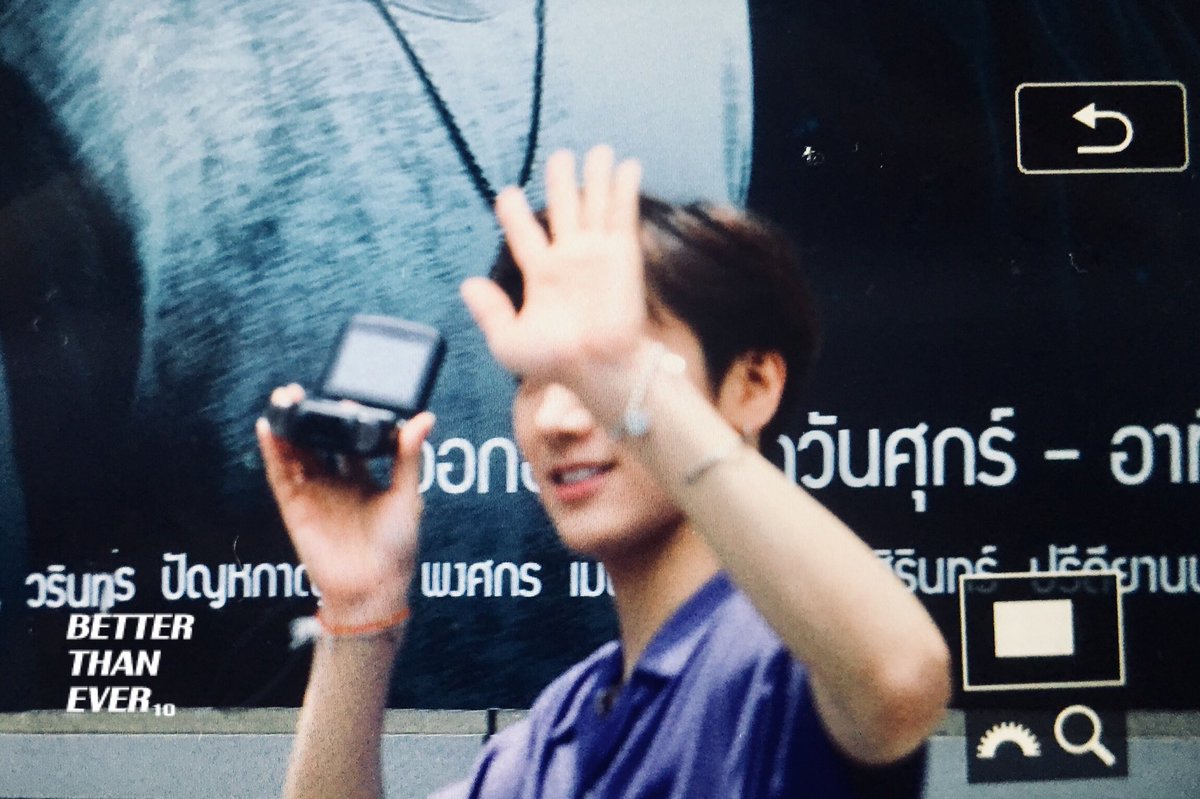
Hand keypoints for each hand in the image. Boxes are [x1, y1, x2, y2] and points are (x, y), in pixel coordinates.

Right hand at [256, 385, 434, 625]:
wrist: (373, 588)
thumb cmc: (396, 547)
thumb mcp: (407, 496)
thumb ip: (409, 457)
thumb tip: (425, 418)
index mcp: (362, 477)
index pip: (348, 440)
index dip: (344, 417)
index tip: (345, 394)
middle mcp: (335, 482)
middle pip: (316, 442)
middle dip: (310, 416)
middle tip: (304, 389)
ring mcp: (313, 494)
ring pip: (295, 453)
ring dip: (288, 426)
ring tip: (285, 398)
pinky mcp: (295, 507)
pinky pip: (280, 475)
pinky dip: (272, 451)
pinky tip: (269, 427)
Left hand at [461, 146, 646, 397]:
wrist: (596, 369)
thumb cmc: (554, 363)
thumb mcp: (508, 342)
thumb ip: (489, 312)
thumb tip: (468, 284)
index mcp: (540, 275)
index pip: (524, 234)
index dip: (515, 213)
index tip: (508, 194)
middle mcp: (569, 259)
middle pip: (563, 209)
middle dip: (561, 183)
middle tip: (560, 157)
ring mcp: (597, 254)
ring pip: (594, 205)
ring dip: (596, 177)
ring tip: (597, 150)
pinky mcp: (622, 254)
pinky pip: (622, 215)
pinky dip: (624, 189)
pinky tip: (627, 166)